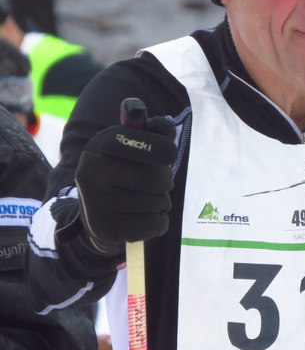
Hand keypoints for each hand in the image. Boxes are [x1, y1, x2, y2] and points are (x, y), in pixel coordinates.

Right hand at [75, 116, 176, 255]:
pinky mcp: (104, 228)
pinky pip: (154, 225)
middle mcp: (91, 171)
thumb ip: (155, 129)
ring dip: (163, 202)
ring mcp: (95, 202)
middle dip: (167, 181)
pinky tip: (149, 217)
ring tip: (152, 199)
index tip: (168, 155)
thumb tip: (158, 121)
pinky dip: (160, 222)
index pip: (152, 146)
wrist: (95, 206)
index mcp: (101, 143)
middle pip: (157, 179)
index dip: (167, 151)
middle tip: (162, 182)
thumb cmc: (125, 166)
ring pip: (157, 203)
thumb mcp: (136, 141)